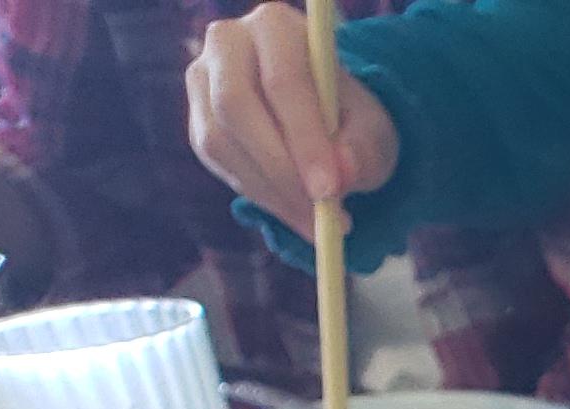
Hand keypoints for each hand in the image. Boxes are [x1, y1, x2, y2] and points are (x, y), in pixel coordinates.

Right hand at [185, 0, 397, 223]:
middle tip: (317, 214)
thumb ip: (362, 149)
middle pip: (235, 106)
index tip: (329, 191)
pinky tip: (289, 209)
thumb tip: (340, 176)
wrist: (324, 114)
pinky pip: (214, 160)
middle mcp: (227, 40)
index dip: (305, 141)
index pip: (283, 83)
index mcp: (277, 26)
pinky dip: (254, 192)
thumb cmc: (349, 115)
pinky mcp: (196, 115)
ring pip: (218, 138)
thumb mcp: (373, 130)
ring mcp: (202, 76)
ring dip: (267, 190)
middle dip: (280, 169)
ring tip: (313, 221)